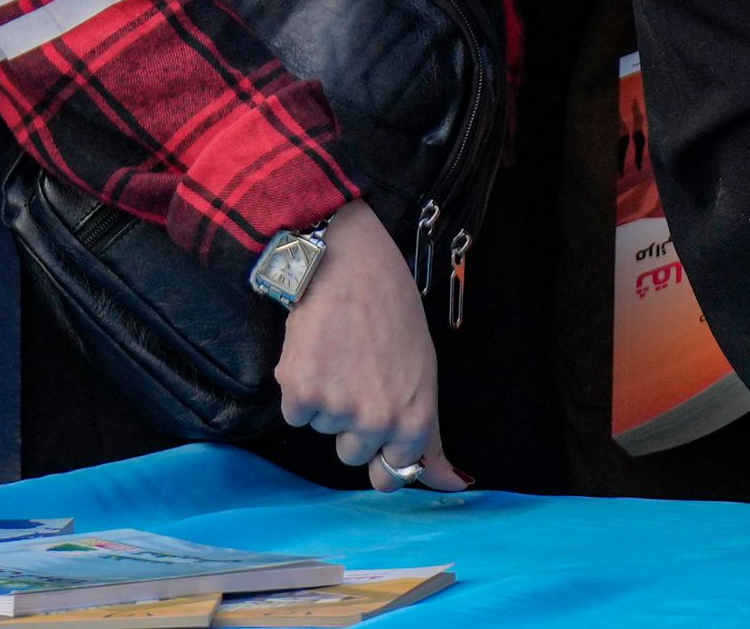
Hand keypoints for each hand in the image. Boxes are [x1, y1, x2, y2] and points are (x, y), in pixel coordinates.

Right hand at [272, 201, 464, 488]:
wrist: (350, 266)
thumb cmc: (393, 314)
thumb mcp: (425, 376)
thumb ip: (431, 435)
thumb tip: (456, 484)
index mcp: (414, 422)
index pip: (392, 476)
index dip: (379, 454)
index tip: (372, 433)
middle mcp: (378, 423)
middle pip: (352, 454)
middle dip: (349, 422)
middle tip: (355, 375)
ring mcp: (338, 409)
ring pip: (321, 428)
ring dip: (323, 401)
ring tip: (335, 355)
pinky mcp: (300, 392)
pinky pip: (294, 413)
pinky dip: (298, 387)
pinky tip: (313, 352)